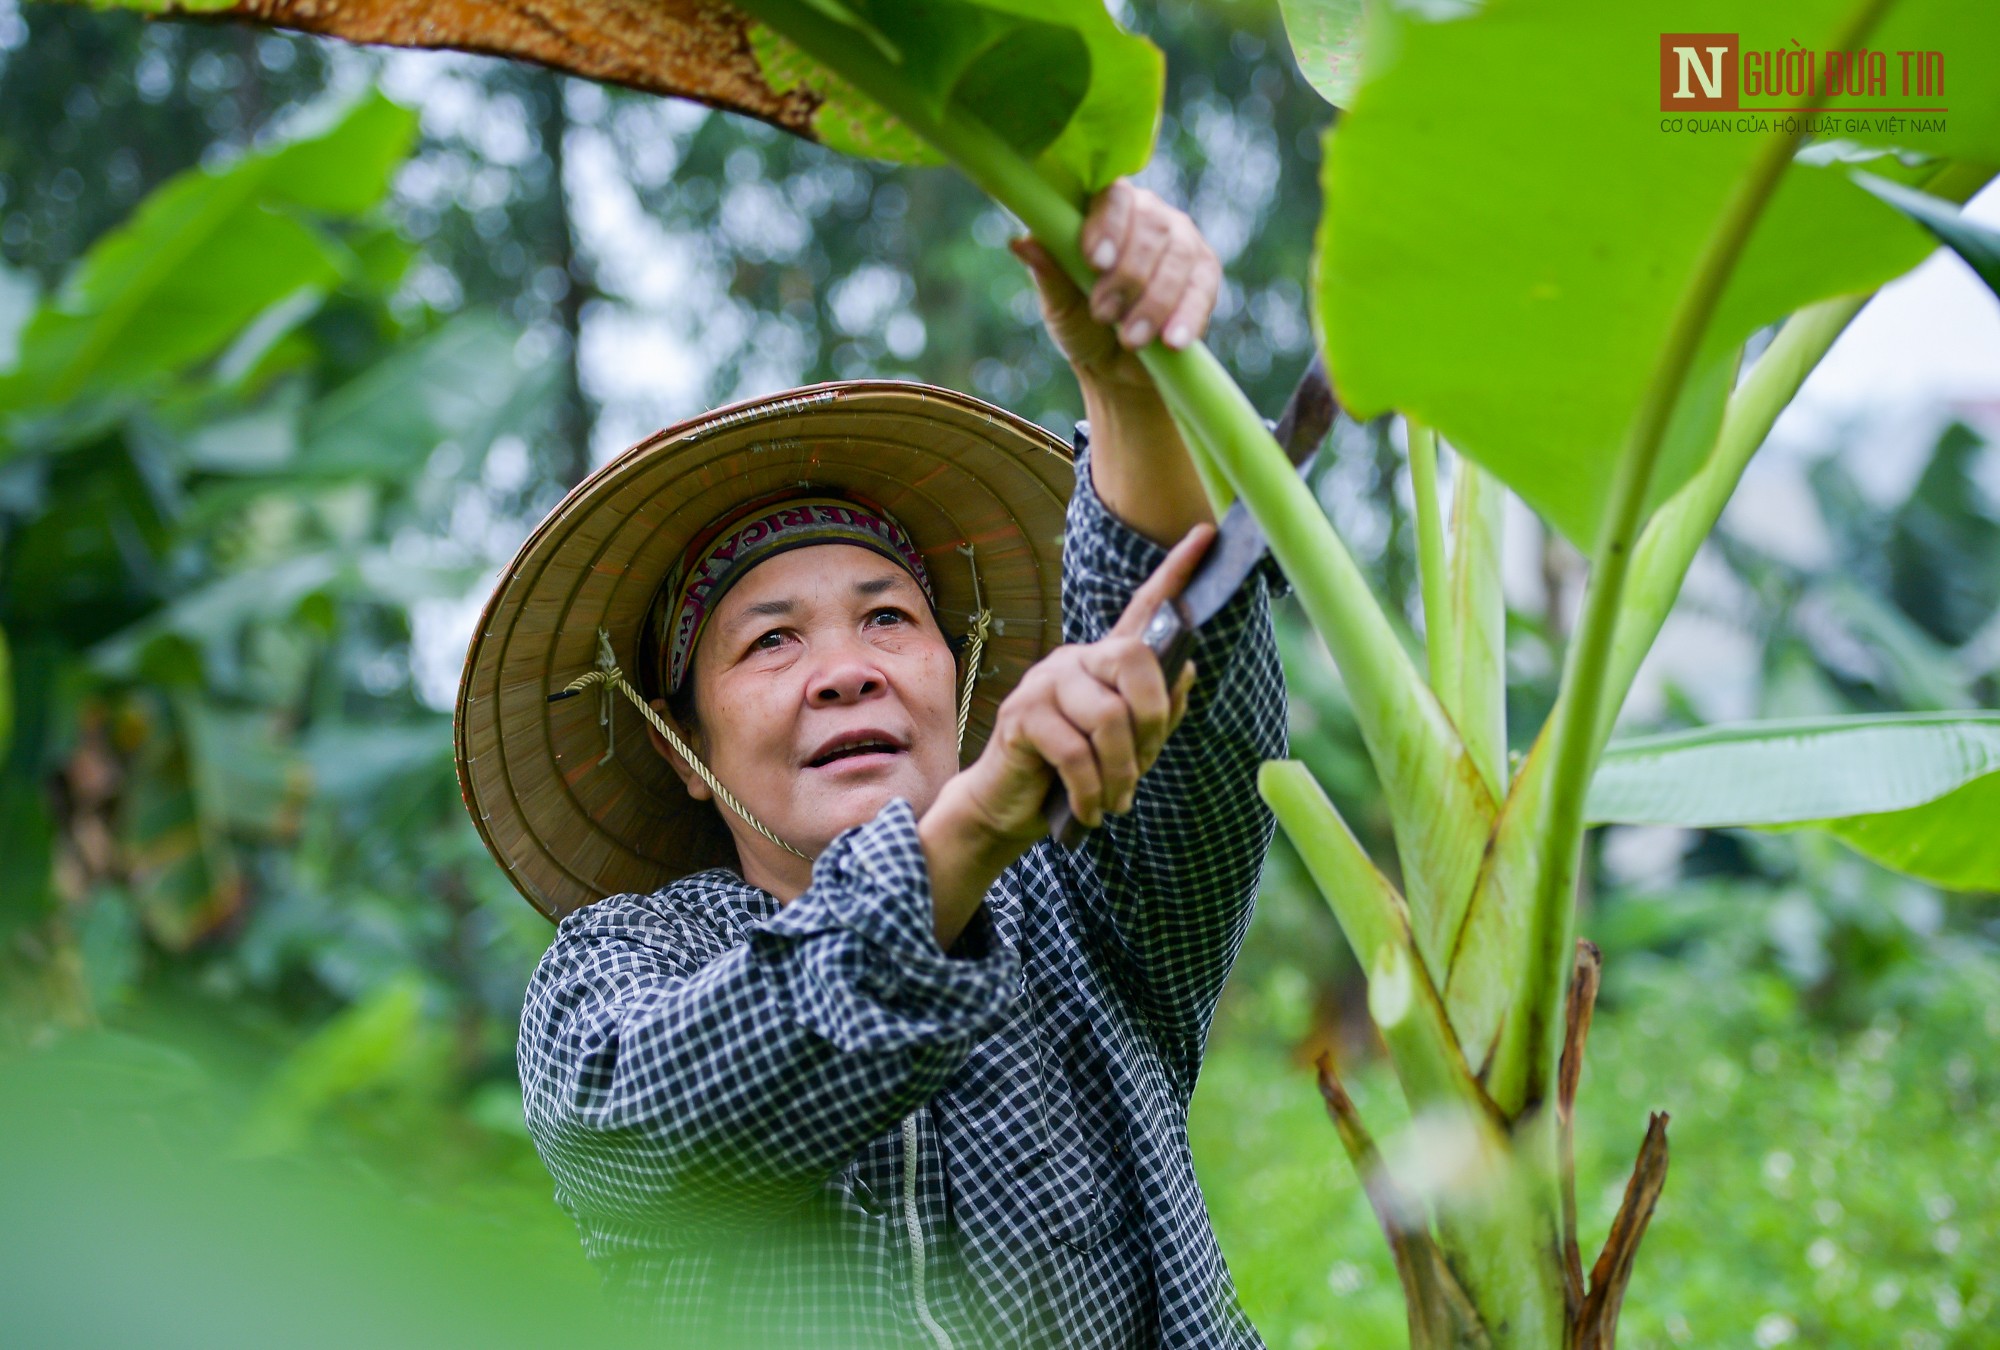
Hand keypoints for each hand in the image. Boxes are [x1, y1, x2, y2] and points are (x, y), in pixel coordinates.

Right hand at [947, 522, 1213, 848]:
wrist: (1010, 808)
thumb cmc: (1071, 776)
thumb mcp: (1125, 748)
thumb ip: (1156, 712)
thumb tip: (1188, 670)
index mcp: (1103, 663)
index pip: (1143, 608)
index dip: (1176, 572)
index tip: (1207, 533)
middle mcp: (1074, 660)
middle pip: (1135, 661)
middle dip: (1153, 720)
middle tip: (1144, 767)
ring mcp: (1044, 684)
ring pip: (1109, 717)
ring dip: (1122, 772)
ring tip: (1116, 801)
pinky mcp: (1022, 716)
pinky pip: (1076, 752)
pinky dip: (1092, 790)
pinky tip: (1090, 811)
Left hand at [1008, 180, 1220, 395]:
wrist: (1117, 366)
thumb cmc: (1083, 322)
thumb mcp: (1059, 304)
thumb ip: (1049, 272)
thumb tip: (1021, 242)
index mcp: (1106, 210)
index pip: (1112, 198)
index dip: (1106, 226)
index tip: (1095, 262)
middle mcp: (1148, 215)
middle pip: (1148, 229)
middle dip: (1127, 276)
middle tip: (1104, 314)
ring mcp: (1181, 241)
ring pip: (1176, 258)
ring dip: (1153, 302)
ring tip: (1131, 339)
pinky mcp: (1205, 273)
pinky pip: (1202, 288)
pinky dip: (1187, 315)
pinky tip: (1173, 341)